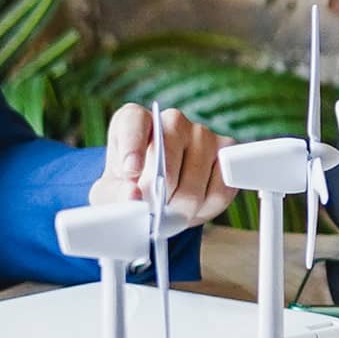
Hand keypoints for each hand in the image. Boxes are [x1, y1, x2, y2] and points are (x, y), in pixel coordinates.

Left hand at [92, 103, 230, 227]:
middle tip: (153, 216)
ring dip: (183, 206)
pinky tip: (193, 210)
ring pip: (197, 175)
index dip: (132, 146)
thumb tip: (133, 196)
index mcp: (134, 120)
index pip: (134, 121)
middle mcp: (171, 121)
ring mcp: (203, 133)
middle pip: (169, 155)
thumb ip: (116, 195)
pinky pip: (222, 184)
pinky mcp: (227, 150)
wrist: (157, 197)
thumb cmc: (129, 188)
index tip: (130, 172)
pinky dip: (208, 207)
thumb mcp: (110, 195)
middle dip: (161, 194)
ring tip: (171, 216)